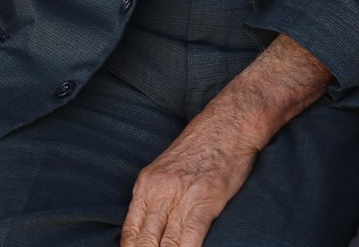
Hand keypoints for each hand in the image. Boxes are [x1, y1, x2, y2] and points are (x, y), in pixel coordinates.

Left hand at [120, 117, 258, 246]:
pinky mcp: (206, 198)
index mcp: (146, 184)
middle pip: (143, 241)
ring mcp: (182, 194)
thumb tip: (149, 231)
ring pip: (165, 244)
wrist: (228, 124)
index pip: (129, 232)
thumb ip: (155, 198)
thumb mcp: (166, 170)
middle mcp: (159, 190)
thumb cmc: (201, 148)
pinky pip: (190, 235)